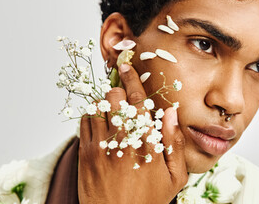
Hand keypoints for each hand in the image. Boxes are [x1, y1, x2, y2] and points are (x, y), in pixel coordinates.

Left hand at [78, 64, 187, 203]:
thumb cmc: (147, 201)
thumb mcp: (175, 178)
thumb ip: (175, 143)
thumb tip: (170, 113)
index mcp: (148, 144)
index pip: (138, 101)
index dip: (132, 79)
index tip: (127, 67)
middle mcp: (123, 141)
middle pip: (114, 98)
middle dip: (118, 91)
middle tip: (122, 93)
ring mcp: (101, 147)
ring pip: (97, 108)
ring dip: (104, 104)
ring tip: (112, 110)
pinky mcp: (85, 154)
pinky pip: (84, 123)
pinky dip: (92, 117)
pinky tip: (102, 124)